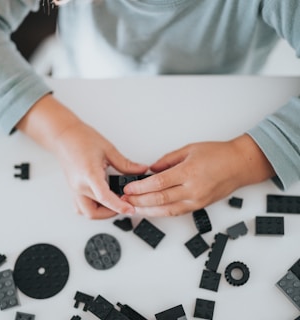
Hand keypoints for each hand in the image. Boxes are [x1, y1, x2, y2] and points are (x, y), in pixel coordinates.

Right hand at [53, 120, 147, 218]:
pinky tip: (102, 200)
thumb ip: (126, 164)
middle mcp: (79, 185)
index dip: (119, 206)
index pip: (105, 198)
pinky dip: (92, 208)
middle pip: (96, 211)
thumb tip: (141, 170)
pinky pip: (81, 207)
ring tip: (114, 203)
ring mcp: (74, 189)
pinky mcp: (73, 189)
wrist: (63, 135)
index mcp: (89, 174)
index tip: (131, 209)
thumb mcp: (108, 149)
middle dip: (112, 212)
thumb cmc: (81, 139)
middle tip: (125, 204)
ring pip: (87, 213)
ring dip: (101, 213)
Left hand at [122, 134, 274, 216]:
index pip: (158, 183)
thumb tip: (151, 169)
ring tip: (133, 208)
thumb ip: (167, 160)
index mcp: (189, 172)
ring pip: (167, 210)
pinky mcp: (200, 206)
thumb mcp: (189, 149)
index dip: (140, 187)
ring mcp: (197, 200)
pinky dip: (162, 213)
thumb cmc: (218, 154)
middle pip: (160, 199)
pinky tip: (151, 211)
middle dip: (139, 200)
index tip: (129, 188)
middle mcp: (193, 189)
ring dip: (148, 210)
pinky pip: (177, 212)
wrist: (239, 165)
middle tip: (126, 199)